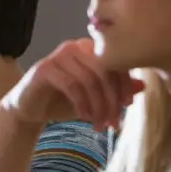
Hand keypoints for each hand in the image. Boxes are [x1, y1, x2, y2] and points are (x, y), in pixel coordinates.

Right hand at [2, 38, 144, 130]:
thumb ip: (115, 90)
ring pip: (89, 80)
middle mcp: (75, 47)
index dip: (125, 85)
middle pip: (105, 70)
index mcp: (90, 48)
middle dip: (112, 100)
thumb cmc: (62, 101)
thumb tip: (142, 86)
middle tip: (113, 123)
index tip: (127, 107)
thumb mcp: (94, 98)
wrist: (28, 109)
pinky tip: (83, 117)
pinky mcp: (44, 69)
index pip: (116, 61)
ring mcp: (58, 56)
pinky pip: (72, 86)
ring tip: (98, 124)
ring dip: (98, 106)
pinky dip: (81, 104)